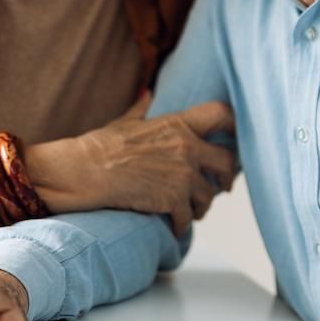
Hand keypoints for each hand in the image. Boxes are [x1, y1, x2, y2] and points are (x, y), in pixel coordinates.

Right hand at [24, 94, 236, 235]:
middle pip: (227, 161)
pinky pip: (188, 218)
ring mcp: (182, 175)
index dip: (235, 124)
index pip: (221, 114)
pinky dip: (181, 225)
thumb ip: (142, 109)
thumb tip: (147, 94)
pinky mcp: (173, 200)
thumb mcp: (125, 122)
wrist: (83, 171)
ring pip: (210, 195)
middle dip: (227, 176)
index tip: (236, 137)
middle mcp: (186, 147)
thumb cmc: (98, 147)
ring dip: (202, 205)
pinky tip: (174, 226)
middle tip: (223, 185)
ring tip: (192, 210)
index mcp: (177, 124)